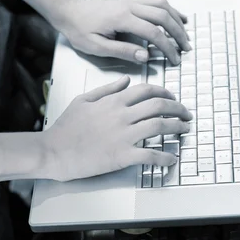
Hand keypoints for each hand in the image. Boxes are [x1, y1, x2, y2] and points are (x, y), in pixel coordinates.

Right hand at [41, 76, 192, 181]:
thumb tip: (126, 80)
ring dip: (176, 127)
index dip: (165, 92)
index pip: (146, 90)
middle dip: (177, 108)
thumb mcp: (84, 100)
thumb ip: (107, 89)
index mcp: (113, 101)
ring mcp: (123, 135)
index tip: (172, 97)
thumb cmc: (65, 127)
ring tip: (184, 129)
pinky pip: (150, 154)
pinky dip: (164, 157)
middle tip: (185, 113)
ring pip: (159, 126)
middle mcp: (122, 115)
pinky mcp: (122, 156)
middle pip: (158, 105)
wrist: (53, 150)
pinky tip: (172, 159)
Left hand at [51, 0, 191, 64]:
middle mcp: (129, 6)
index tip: (174, 59)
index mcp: (122, 19)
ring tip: (185, 35)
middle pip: (163, 16)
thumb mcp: (97, 47)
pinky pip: (155, 2)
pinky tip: (177, 18)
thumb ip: (122, 51)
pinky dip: (170, 10)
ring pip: (162, 6)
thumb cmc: (79, 30)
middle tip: (185, 49)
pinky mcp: (130, 1)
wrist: (69, 12)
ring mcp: (131, 1)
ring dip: (177, 20)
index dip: (167, 47)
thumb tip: (145, 56)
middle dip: (177, 34)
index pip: (153, 33)